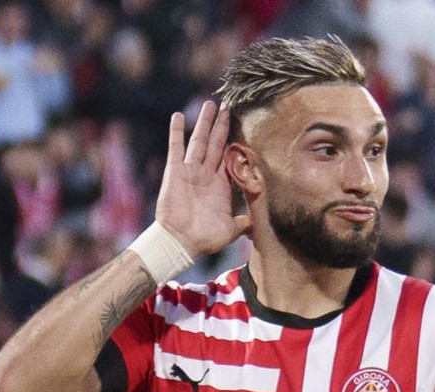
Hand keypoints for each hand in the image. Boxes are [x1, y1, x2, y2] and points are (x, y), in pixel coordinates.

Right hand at [155, 102, 249, 258]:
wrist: (181, 243)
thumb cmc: (205, 239)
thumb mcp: (231, 229)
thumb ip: (244, 222)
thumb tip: (259, 222)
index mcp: (220, 185)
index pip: (229, 158)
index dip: (235, 142)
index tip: (243, 126)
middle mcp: (206, 174)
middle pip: (215, 143)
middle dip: (222, 125)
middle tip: (228, 106)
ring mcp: (190, 171)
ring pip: (199, 141)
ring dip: (204, 122)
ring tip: (210, 104)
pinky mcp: (175, 171)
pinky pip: (176, 148)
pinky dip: (176, 132)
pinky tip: (178, 115)